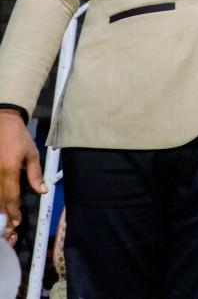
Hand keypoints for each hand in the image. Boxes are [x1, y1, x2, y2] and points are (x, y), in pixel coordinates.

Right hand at [0, 110, 45, 245]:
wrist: (1, 120)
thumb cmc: (18, 136)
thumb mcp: (31, 154)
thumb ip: (35, 174)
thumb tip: (42, 191)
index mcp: (8, 170)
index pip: (11, 196)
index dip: (14, 211)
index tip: (17, 221)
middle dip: (4, 214)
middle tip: (9, 227)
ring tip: (3, 218)